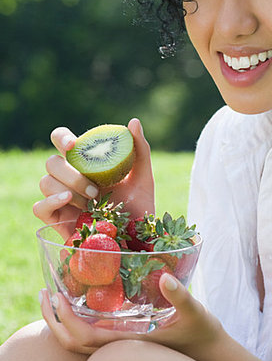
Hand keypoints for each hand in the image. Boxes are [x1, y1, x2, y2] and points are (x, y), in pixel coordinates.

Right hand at [33, 118, 154, 236]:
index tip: (73, 145)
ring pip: (45, 182)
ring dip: (68, 189)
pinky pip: (39, 207)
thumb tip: (133, 122)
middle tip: (96, 190)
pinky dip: (50, 201)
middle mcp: (69, 177)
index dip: (61, 137)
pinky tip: (68, 201)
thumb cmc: (139, 205)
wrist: (137, 239)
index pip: (62, 140)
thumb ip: (140, 149)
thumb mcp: (143, 176)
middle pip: (51, 162)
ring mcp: (60, 198)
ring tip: (92, 202)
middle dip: (71, 173)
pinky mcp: (56, 219)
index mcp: (85, 162)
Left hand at [39, 276, 221, 358]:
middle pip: (73, 342)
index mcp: (128, 341)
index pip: (85, 336)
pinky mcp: (124, 335)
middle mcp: (118, 345)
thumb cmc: (200, 330)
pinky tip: (80, 297)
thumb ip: (180, 296)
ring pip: (79, 340)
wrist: (207, 349)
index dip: (66, 319)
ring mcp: (119, 342)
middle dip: (53, 320)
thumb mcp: (195, 311)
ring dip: (60, 320)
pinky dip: (76, 318)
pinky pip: (91, 332)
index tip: (57, 295)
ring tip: (54, 294)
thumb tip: (167, 278)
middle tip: (45, 292)